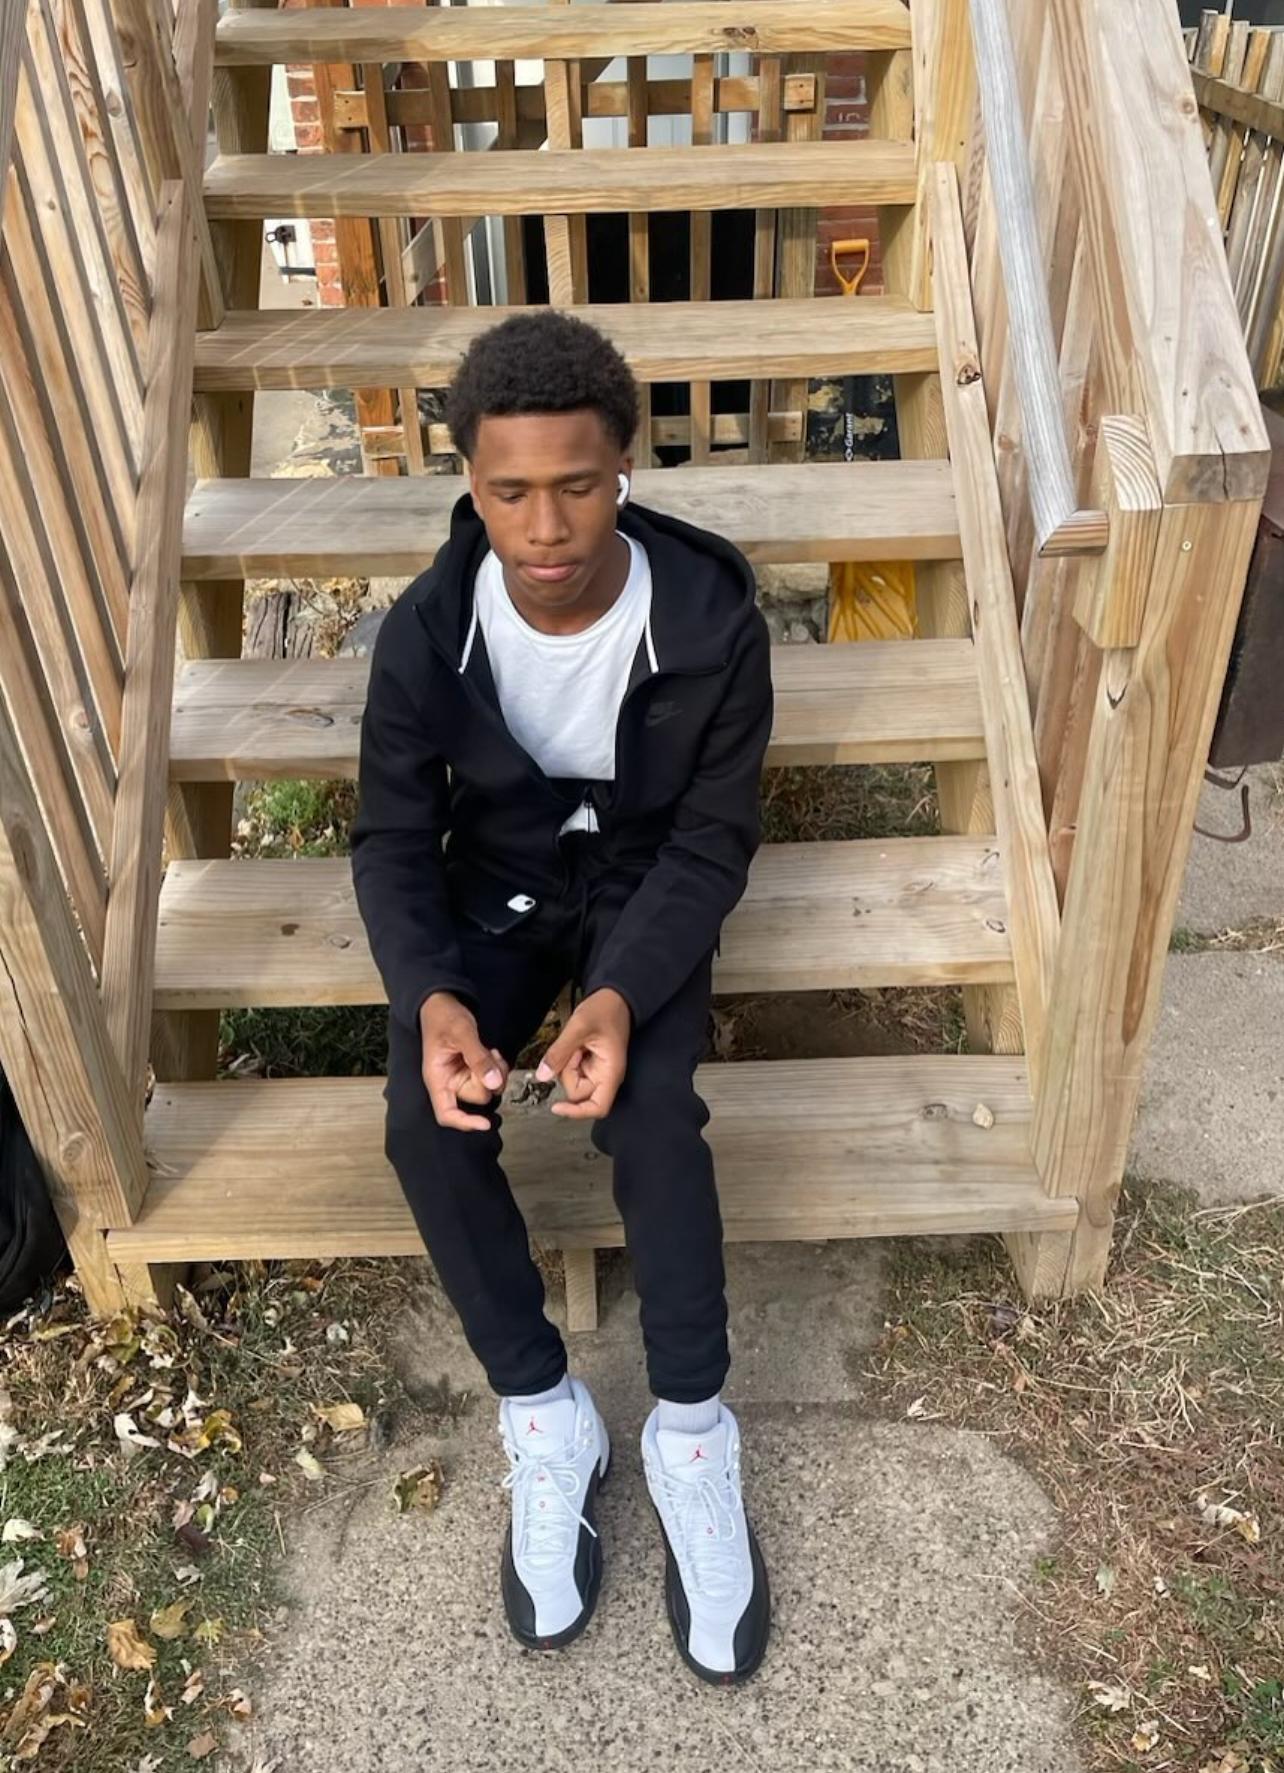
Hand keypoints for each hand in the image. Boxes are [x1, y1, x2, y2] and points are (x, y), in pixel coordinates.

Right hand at [419, 993, 508, 1132]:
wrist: (442, 1003)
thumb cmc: (443, 1016)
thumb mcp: (462, 1033)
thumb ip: (478, 1058)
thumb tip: (494, 1084)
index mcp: (438, 1079)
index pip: (447, 1114)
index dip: (465, 1122)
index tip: (486, 1123)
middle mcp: (450, 1082)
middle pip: (478, 1097)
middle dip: (491, 1080)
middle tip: (492, 1056)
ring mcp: (462, 1076)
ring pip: (489, 1087)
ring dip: (497, 1072)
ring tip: (491, 1051)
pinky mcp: (472, 1070)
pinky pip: (491, 1077)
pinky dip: (497, 1066)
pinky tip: (491, 1051)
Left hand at [536, 989, 630, 1120]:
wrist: (613, 997)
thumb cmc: (605, 1010)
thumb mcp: (578, 1028)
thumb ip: (559, 1053)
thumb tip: (541, 1076)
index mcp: (611, 1072)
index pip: (598, 1107)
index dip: (577, 1112)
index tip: (556, 1106)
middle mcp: (606, 1076)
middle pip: (578, 1093)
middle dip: (568, 1072)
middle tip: (573, 1048)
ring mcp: (598, 1071)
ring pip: (572, 1081)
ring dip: (567, 1064)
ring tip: (577, 1043)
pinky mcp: (590, 1064)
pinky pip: (572, 1070)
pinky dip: (568, 1059)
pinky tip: (576, 1045)